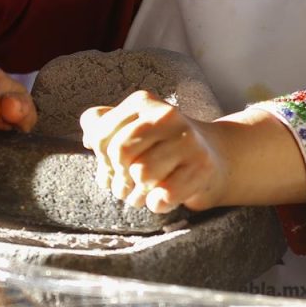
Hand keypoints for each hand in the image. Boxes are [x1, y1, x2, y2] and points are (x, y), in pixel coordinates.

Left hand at [80, 90, 227, 213]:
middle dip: (118, 177)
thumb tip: (88, 138)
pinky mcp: (202, 168)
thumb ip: (102, 127)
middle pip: (120, 152)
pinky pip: (163, 195)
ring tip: (144, 192)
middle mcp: (167, 115)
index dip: (101, 159)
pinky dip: (156, 204)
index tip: (112, 167)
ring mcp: (188, 141)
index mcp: (143, 102)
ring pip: (141, 174)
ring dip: (136, 194)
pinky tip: (161, 198)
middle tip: (125, 184)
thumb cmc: (163, 146)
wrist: (217, 156)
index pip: (101, 135)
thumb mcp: (132, 129)